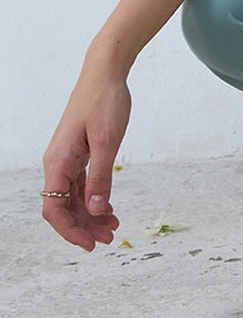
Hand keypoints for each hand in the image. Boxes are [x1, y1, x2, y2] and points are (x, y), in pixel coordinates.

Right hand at [41, 70, 129, 250]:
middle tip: (109, 238)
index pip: (53, 209)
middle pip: (62, 207)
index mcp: (58, 162)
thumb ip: (101, 177)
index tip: (91, 244)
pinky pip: (80, 184)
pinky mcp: (78, 152)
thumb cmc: (105, 102)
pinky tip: (108, 207)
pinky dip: (93, 198)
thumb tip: (94, 210)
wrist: (105, 74)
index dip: (70, 230)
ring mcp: (66, 158)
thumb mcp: (108, 142)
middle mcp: (57, 162)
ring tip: (113, 226)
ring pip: (72, 197)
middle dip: (84, 226)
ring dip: (90, 214)